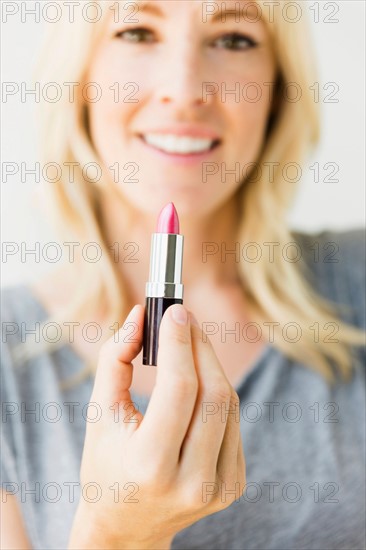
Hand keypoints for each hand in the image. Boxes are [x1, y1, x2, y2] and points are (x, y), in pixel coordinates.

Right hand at [68, 303, 245, 548]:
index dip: (180, 343)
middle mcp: (192, 481)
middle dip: (200, 346)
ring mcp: (218, 486)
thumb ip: (114, 359)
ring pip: (228, 404)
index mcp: (151, 465)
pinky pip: (233, 422)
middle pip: (213, 393)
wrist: (127, 526)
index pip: (179, 389)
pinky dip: (217, 392)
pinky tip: (199, 380)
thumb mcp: (98, 413)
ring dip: (210, 364)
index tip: (176, 310)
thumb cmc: (106, 463)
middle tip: (184, 318)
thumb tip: (140, 316)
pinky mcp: (232, 485)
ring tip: (189, 344)